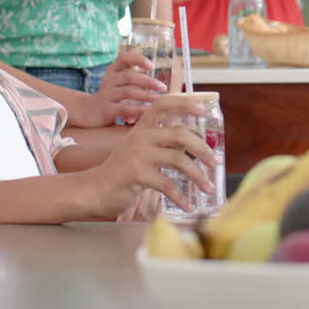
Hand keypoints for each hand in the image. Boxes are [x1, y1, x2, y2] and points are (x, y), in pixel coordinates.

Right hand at [80, 48, 170, 126]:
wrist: (88, 111)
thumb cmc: (111, 96)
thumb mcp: (119, 83)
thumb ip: (135, 79)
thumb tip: (164, 80)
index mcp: (114, 70)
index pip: (124, 57)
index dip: (138, 59)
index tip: (151, 66)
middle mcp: (109, 80)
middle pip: (129, 76)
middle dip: (148, 81)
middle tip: (163, 87)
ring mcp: (107, 94)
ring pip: (128, 92)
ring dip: (145, 95)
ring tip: (158, 100)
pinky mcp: (107, 109)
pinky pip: (124, 108)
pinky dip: (137, 109)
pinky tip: (147, 111)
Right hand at [88, 95, 216, 218]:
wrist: (95, 190)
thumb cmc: (123, 170)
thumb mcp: (142, 150)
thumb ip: (164, 144)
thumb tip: (195, 143)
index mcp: (143, 127)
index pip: (163, 104)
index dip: (184, 104)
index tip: (203, 111)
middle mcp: (141, 137)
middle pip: (180, 135)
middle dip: (202, 149)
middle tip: (214, 162)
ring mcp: (138, 155)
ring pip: (178, 160)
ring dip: (198, 175)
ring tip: (207, 187)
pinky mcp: (137, 174)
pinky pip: (167, 184)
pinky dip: (181, 196)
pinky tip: (188, 204)